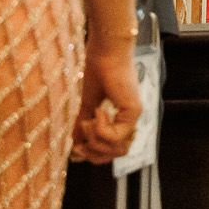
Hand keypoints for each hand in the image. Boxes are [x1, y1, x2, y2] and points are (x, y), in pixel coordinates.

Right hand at [73, 42, 142, 164]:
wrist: (103, 52)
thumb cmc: (94, 73)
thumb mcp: (84, 108)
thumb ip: (82, 129)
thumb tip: (74, 154)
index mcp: (120, 121)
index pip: (112, 153)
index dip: (93, 156)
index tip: (76, 149)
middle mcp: (130, 121)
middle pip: (115, 155)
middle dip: (93, 152)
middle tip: (80, 139)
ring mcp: (134, 117)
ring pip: (116, 149)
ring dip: (95, 140)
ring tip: (88, 121)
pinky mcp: (134, 111)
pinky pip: (114, 135)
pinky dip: (101, 127)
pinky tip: (99, 109)